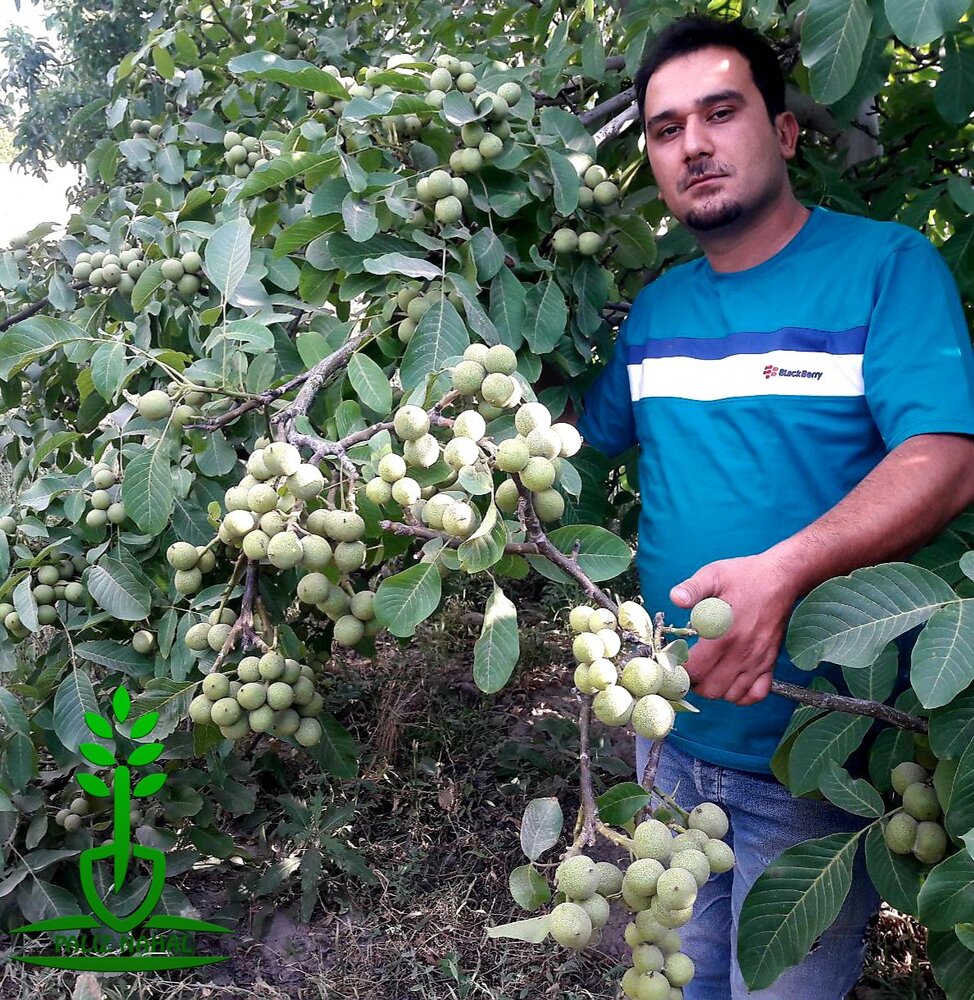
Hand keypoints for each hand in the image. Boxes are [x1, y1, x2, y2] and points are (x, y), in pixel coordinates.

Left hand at [669, 553, 798, 705]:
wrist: (781, 579)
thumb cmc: (745, 576)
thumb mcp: (714, 575)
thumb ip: (693, 588)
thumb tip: (675, 598)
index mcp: (723, 635)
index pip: (694, 670)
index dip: (679, 669)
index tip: (675, 659)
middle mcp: (741, 653)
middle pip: (710, 689)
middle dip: (694, 682)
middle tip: (688, 666)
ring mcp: (757, 661)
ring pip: (731, 695)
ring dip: (715, 689)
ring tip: (707, 672)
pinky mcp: (769, 663)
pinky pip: (756, 694)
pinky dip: (741, 695)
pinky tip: (731, 680)